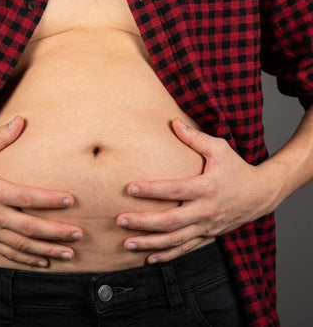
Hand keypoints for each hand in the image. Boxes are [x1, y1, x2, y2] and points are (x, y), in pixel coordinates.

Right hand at [0, 116, 82, 267]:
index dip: (49, 200)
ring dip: (47, 250)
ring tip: (69, 253)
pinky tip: (44, 262)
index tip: (70, 200)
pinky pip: (8, 253)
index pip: (25, 197)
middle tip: (78, 234)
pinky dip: (27, 259)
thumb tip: (21, 120)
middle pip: (28, 227)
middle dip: (56, 232)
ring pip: (22, 245)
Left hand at [116, 118, 277, 262]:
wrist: (260, 195)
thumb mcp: (220, 149)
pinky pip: (185, 249)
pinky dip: (167, 255)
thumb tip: (173, 122)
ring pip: (175, 240)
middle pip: (171, 221)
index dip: (152, 190)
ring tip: (126, 243)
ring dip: (150, 244)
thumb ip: (195, 138)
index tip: (130, 188)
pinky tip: (149, 258)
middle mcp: (206, 210)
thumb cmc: (236, 168)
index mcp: (207, 187)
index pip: (175, 190)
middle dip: (143, 222)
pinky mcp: (207, 236)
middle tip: (120, 220)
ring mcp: (206, 226)